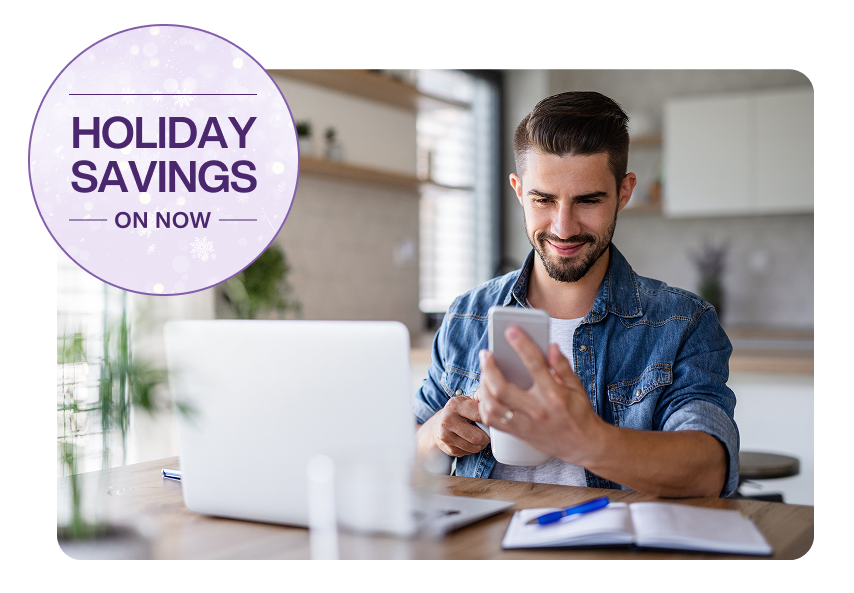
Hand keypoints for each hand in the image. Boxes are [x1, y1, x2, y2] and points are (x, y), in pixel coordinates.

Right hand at [418, 395, 489, 457]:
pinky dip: (473, 449)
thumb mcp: (466, 401)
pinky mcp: (448, 448)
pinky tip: (470, 442)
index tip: (492, 421)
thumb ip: (480, 399)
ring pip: (474, 447)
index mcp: (454, 405)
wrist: (437, 425)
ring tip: (480, 438)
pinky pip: (468, 453)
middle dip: (486, 437)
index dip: (489, 420)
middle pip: (477, 436)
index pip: (478, 415)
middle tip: (487, 433)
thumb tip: (495, 400)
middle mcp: (447, 420)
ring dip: (481, 444)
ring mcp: (446, 435)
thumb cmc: (458, 412)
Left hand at [477, 326, 606, 465]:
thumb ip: (562, 366)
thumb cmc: (580, 414)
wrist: (584, 446)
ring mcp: (526, 424)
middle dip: (489, 368)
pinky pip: (493, 421)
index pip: (535, 365)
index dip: (522, 345)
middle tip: (486, 354)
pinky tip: (485, 393)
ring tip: (484, 372)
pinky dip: (484, 405)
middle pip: (503, 389)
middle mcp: (538, 410)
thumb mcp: (577, 387)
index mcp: (555, 396)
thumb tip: (551, 346)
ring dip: (483, 386)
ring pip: (493, 406)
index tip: (511, 330)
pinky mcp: (519, 433)